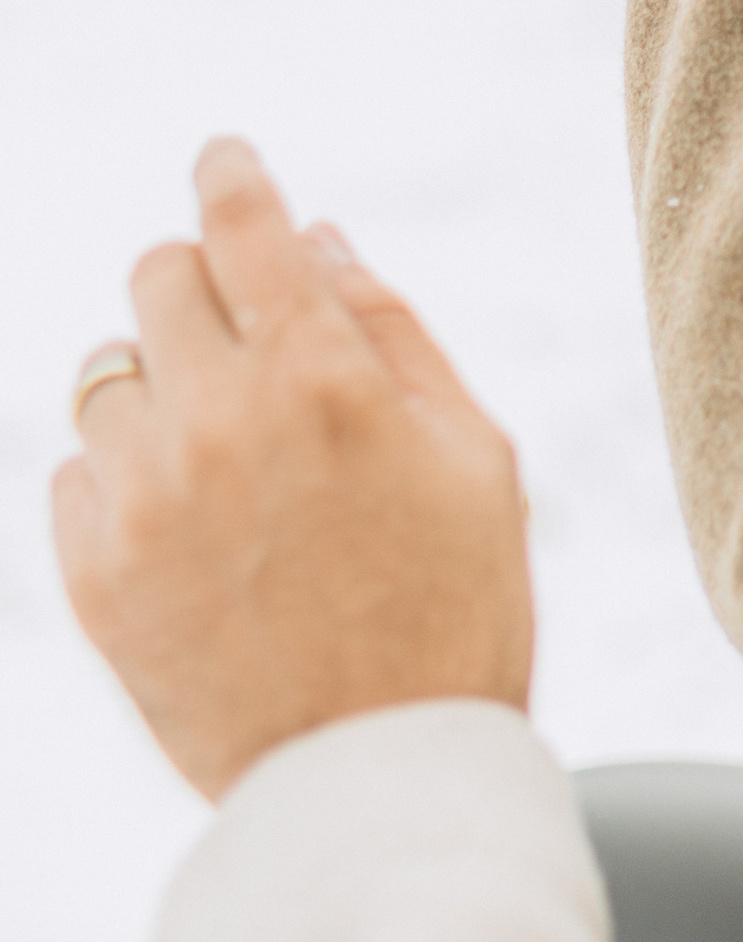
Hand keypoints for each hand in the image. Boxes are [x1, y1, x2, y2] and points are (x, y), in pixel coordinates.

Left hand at [53, 139, 534, 799]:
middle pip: (158, 279)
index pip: (241, 222)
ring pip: (109, 374)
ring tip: (225, 456)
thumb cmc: (453, 607)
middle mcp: (217, 421)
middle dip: (203, 286)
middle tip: (246, 335)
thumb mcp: (470, 454)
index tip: (224, 162)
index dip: (231, 174)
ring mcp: (143, 501)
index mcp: (321, 378)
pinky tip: (190, 525)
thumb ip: (392, 331)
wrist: (375, 779)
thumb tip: (318, 241)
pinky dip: (122, 476)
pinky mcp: (92, 577)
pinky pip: (73, 472)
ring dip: (161, 387)